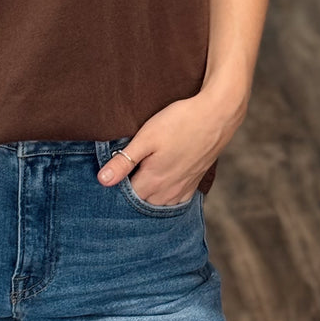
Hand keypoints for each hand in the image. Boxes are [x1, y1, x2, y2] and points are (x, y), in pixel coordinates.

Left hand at [96, 78, 250, 203]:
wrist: (217, 115)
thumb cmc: (180, 122)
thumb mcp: (146, 137)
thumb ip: (124, 161)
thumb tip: (103, 180)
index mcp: (153, 181)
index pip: (126, 197)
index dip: (116, 188)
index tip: (110, 176)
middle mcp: (168, 190)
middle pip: (142, 203)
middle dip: (130, 195)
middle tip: (122, 177)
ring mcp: (184, 188)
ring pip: (160, 204)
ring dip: (148, 198)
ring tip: (138, 182)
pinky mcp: (195, 182)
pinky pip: (177, 201)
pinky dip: (166, 199)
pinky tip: (161, 188)